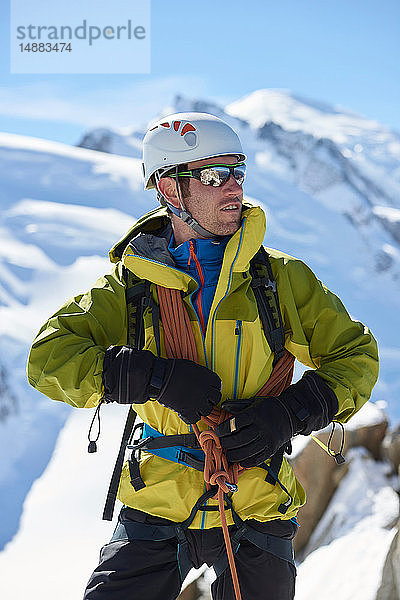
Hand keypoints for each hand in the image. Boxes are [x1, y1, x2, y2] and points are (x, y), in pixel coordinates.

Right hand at [102, 346, 220, 423]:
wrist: (160, 377)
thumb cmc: (173, 369)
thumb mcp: (192, 367)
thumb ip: (202, 375)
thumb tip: (207, 380)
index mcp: (208, 378)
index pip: (218, 384)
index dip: (214, 387)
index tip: (210, 389)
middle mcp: (206, 391)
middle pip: (216, 398)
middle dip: (211, 398)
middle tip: (205, 398)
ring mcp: (198, 402)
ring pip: (208, 410)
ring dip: (203, 408)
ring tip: (196, 405)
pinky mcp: (188, 411)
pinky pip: (195, 419)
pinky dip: (192, 417)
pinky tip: (188, 412)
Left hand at [215, 396, 295, 466]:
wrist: (291, 414)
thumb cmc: (269, 408)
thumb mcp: (254, 403)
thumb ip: (239, 406)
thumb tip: (223, 407)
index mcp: (255, 415)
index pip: (234, 424)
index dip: (223, 429)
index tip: (217, 431)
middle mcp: (261, 428)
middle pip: (239, 439)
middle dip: (226, 443)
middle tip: (221, 443)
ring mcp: (267, 440)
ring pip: (246, 451)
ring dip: (234, 455)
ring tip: (228, 454)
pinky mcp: (272, 449)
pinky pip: (257, 459)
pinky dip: (246, 462)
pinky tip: (240, 461)